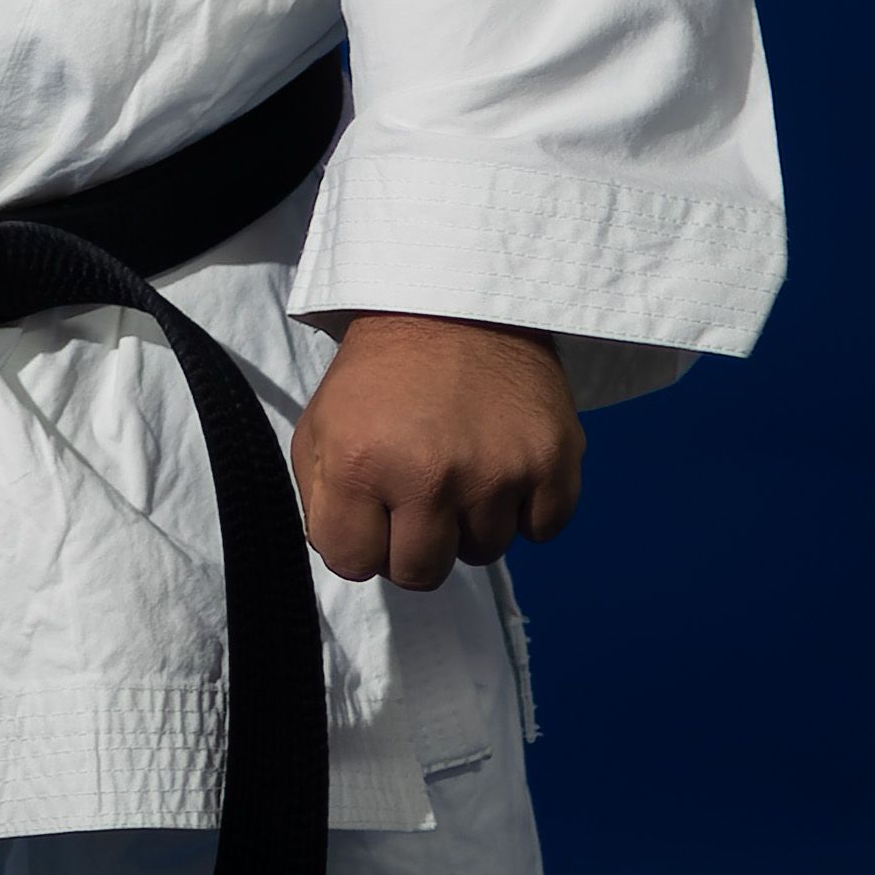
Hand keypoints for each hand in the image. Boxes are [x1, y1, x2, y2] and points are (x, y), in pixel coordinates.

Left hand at [293, 311, 581, 589]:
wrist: (454, 299)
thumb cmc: (380, 371)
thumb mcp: (322, 424)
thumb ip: (321, 499)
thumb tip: (347, 556)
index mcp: (358, 463)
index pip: (352, 564)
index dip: (359, 542)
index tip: (371, 513)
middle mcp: (428, 475)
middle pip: (421, 574)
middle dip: (415, 544)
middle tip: (418, 496)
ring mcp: (496, 471)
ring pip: (483, 552)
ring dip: (471, 521)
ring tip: (462, 463)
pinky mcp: (553, 460)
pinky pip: (542, 529)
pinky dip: (527, 507)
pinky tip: (505, 462)